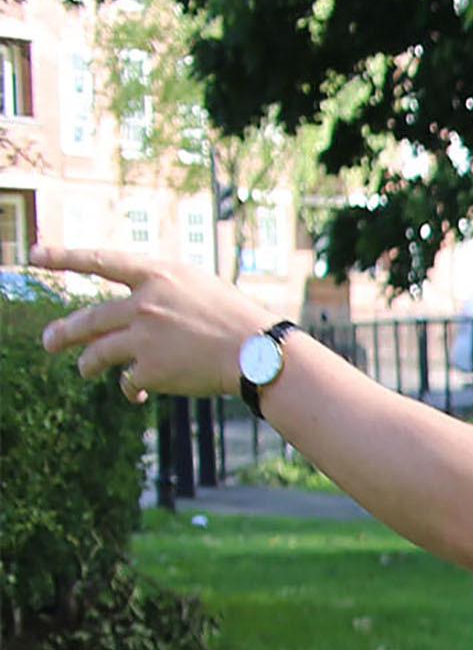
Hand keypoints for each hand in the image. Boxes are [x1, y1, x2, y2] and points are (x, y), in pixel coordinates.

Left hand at [34, 248, 257, 400]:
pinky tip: (136, 393)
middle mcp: (144, 303)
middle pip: (89, 318)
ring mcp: (144, 336)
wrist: (261, 354)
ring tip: (84, 370)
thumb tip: (124, 316)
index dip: (64, 257)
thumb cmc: (239, 320)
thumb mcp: (199, 289)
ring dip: (87, 363)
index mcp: (158, 275)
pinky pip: (128, 380)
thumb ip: (161, 293)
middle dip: (65, 331)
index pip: (100, 260)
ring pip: (97, 352)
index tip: (34, 255)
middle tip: (49, 341)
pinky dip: (130, 388)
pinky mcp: (150, 368)